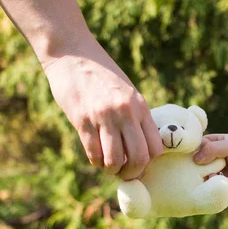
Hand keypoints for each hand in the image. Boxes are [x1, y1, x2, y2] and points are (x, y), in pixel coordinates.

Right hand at [43, 37, 161, 180]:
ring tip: (108, 166)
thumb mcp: (126, 92)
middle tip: (124, 174)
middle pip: (139, 158)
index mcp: (140, 106)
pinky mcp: (82, 120)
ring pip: (115, 160)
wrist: (72, 54)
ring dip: (111, 169)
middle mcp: (125, 112)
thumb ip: (134, 115)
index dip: (148, 163)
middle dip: (132, 173)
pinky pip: (93, 153)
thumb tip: (138, 145)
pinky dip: (96, 161)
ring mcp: (103, 116)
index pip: (155, 147)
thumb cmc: (100, 75)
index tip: (138, 164)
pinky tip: (95, 157)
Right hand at [194, 134, 227, 194]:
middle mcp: (214, 156)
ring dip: (201, 172)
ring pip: (201, 171)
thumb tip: (195, 159)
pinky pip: (209, 182)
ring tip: (205, 171)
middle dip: (195, 161)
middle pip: (198, 158)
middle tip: (193, 164)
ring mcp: (216, 169)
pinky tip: (213, 178)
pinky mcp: (219, 182)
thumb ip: (211, 149)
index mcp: (217, 142)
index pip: (199, 143)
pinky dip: (208, 180)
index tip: (188, 151)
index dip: (193, 147)